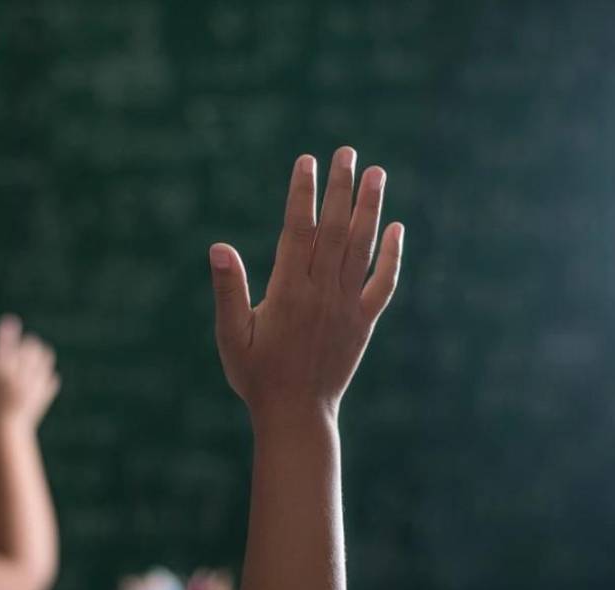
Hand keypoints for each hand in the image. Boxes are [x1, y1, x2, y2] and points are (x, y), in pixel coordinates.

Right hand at [0, 315, 60, 430]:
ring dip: (40, 354)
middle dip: (28, 344)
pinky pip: (51, 376)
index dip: (5, 334)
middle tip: (24, 348)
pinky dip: (44, 377)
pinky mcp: (44, 393)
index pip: (2, 348)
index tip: (10, 322)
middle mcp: (16, 377)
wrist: (4, 431)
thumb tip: (12, 340)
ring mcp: (32, 385)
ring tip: (31, 362)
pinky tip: (34, 385)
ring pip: (45, 356)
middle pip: (30, 346)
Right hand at [209, 146, 403, 422]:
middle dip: (340, 187)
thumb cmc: (255, 376)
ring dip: (370, 207)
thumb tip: (219, 248)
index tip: (306, 161)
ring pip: (362, 247)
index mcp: (289, 292)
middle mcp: (323, 294)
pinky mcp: (363, 322)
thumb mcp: (230, 335)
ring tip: (376, 172)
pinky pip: (383, 283)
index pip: (299, 230)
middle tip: (346, 151)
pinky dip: (391, 255)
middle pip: (336, 229)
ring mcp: (347, 307)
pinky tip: (396, 228)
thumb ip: (228, 290)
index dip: (303, 193)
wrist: (296, 415)